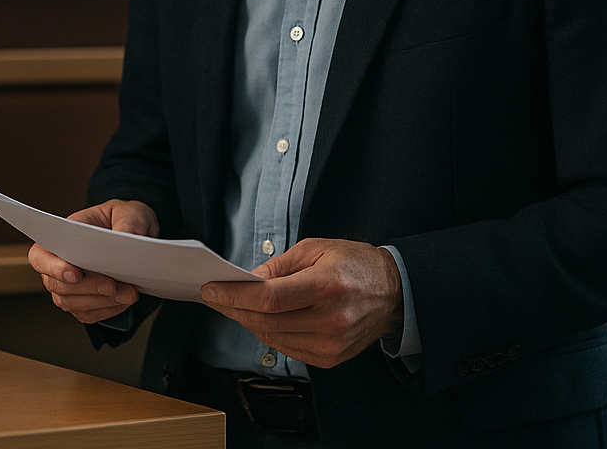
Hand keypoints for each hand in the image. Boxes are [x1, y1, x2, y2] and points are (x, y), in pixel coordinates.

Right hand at [29, 200, 158, 324]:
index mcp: (61, 236)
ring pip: (73, 303)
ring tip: (128, 293)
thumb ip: (129, 222)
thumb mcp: (131, 212)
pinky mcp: (82, 304)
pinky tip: (125, 300)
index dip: (53, 267)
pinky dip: (108, 310)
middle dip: (87, 287)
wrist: (136, 241)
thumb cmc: (124, 220)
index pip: (41, 255)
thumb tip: (127, 238)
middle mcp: (58, 264)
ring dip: (101, 301)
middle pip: (58, 285)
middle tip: (112, 285)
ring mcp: (68, 287)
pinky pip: (89, 314)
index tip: (75, 274)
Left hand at [200, 238, 403, 368]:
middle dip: (233, 308)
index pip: (268, 298)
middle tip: (214, 296)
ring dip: (248, 321)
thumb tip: (248, 280)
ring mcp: (332, 343)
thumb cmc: (355, 264)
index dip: (234, 295)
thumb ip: (279, 265)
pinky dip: (269, 334)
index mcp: (327, 285)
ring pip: (272, 337)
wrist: (395, 293)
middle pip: (266, 321)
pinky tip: (260, 319)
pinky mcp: (332, 358)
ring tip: (234, 305)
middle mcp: (331, 319)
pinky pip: (287, 348)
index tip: (210, 289)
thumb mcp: (316, 249)